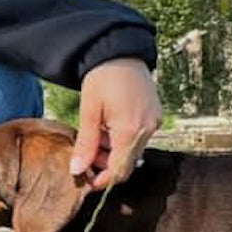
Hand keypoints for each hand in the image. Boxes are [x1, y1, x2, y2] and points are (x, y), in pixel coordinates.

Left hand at [70, 58, 162, 189]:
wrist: (121, 51)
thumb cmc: (102, 78)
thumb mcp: (89, 111)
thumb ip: (85, 143)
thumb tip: (77, 170)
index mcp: (131, 130)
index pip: (120, 170)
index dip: (103, 180)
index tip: (86, 180)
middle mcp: (148, 129)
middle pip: (127, 163)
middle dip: (106, 165)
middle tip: (86, 156)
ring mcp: (154, 123)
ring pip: (133, 151)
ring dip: (113, 152)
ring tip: (95, 137)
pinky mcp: (155, 116)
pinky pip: (139, 138)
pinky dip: (123, 140)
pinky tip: (108, 128)